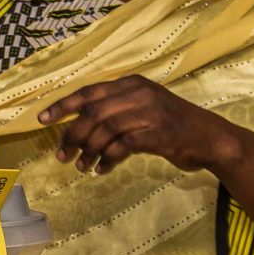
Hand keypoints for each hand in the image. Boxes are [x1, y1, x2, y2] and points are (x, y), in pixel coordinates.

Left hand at [41, 76, 249, 177]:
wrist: (211, 138)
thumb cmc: (173, 126)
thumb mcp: (143, 110)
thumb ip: (115, 112)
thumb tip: (78, 128)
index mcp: (132, 84)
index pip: (90, 91)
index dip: (63, 105)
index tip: (42, 120)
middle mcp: (140, 93)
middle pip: (94, 111)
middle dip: (73, 134)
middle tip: (62, 155)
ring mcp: (151, 113)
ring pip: (105, 129)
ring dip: (88, 151)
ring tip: (82, 167)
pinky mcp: (159, 134)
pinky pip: (122, 147)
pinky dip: (108, 159)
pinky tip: (102, 170)